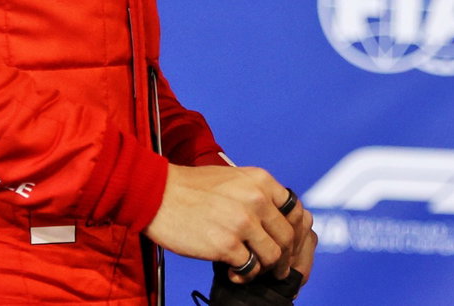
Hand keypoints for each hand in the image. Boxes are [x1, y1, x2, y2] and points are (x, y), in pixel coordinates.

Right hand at [146, 165, 314, 283]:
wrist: (158, 194)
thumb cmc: (193, 187)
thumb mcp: (234, 178)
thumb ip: (257, 193)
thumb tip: (275, 215)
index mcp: (262, 181)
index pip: (294, 211)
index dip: (294, 231)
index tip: (286, 243)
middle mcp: (257, 200)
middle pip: (287, 236)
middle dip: (284, 257)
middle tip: (277, 268)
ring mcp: (242, 223)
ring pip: (273, 256)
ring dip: (265, 268)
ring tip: (252, 269)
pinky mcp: (226, 245)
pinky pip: (249, 268)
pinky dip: (244, 275)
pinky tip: (233, 273)